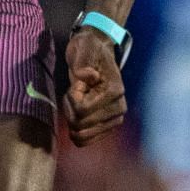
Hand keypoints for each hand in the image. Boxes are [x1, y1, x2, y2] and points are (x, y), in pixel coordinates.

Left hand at [63, 29, 127, 146]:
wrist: (96, 53)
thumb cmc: (89, 50)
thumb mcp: (83, 49)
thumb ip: (83, 63)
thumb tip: (88, 77)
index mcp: (115, 91)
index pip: (82, 110)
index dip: (72, 98)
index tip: (77, 84)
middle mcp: (119, 108)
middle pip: (81, 125)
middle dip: (70, 109)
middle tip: (74, 92)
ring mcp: (115, 119)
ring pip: (82, 135)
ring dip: (72, 119)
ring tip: (76, 101)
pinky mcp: (108, 127)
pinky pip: (87, 141)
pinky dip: (76, 130)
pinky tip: (78, 113)